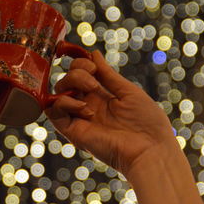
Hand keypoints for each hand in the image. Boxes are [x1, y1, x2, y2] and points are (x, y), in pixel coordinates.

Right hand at [44, 50, 176, 175]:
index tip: (94, 65)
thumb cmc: (146, 122)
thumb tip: (93, 54)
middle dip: (78, 72)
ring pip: (58, 92)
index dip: (81, 64)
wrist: (149, 149)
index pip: (79, 73)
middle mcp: (86, 105)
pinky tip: (84, 107)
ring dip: (71, 83)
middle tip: (94, 81)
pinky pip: (54, 112)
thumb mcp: (127, 91)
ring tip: (91, 91)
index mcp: (100, 96)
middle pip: (66, 79)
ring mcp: (78, 117)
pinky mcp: (72, 130)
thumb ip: (108, 74)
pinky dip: (64, 102)